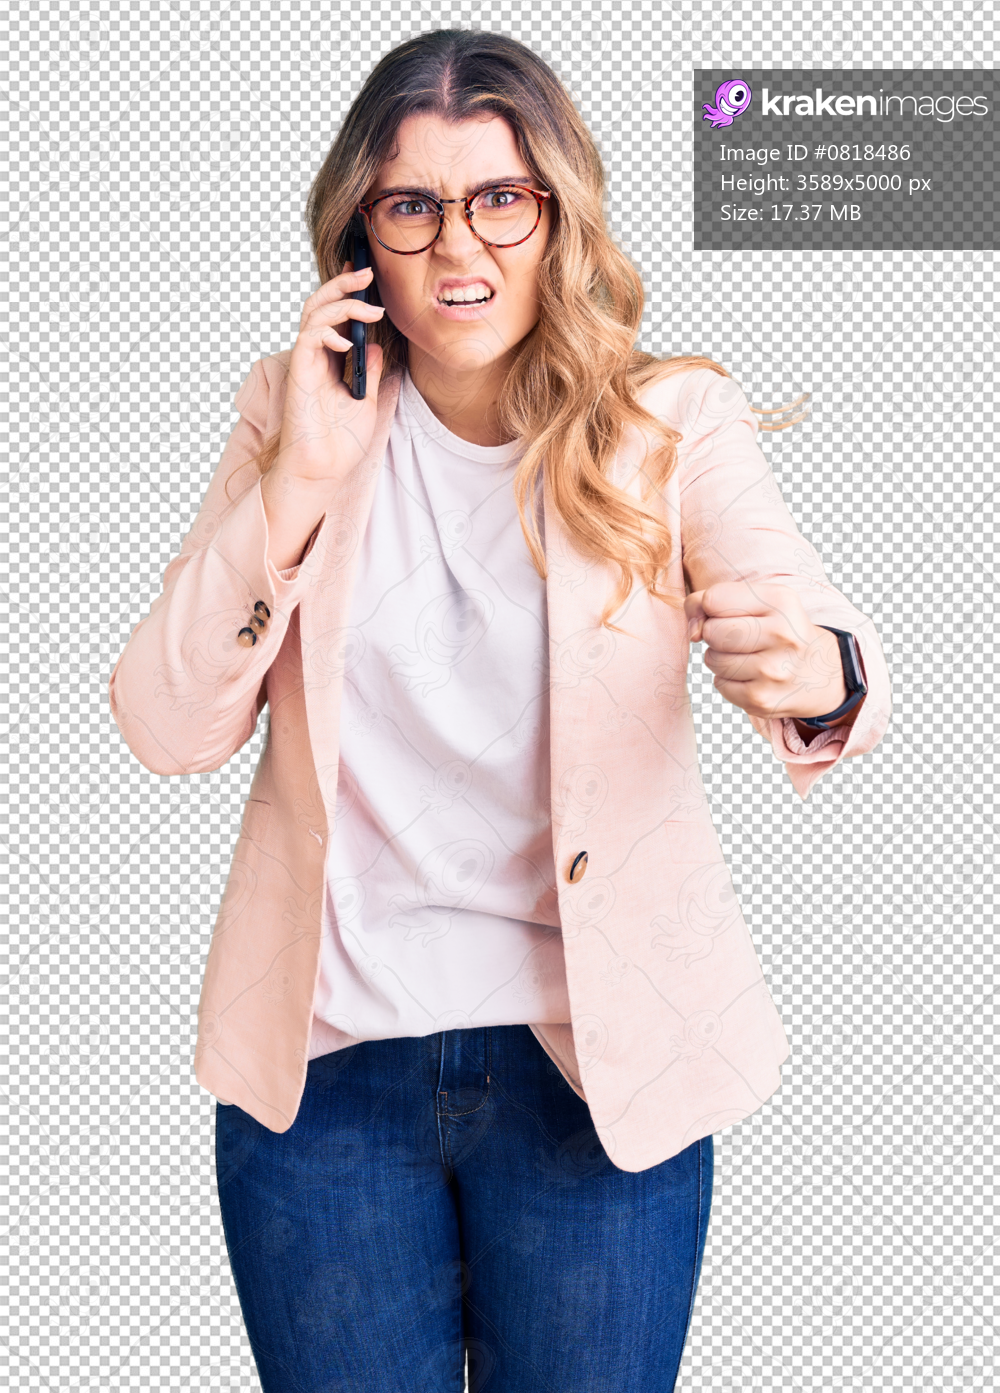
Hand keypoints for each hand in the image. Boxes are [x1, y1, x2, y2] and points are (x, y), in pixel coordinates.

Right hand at [271, 261, 387, 488]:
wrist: (325, 469)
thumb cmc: (341, 443)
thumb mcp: (366, 401)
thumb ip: (368, 371)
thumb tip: (374, 344)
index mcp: (330, 361)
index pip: (335, 317)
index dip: (347, 293)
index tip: (365, 276)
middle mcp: (316, 357)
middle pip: (321, 305)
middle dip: (342, 284)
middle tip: (365, 271)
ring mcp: (307, 363)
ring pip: (314, 313)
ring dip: (341, 302)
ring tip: (369, 306)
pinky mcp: (300, 373)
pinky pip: (309, 337)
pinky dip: (328, 332)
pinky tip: (348, 343)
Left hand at [684, 581, 849, 723]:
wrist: (822, 673)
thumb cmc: (779, 629)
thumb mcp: (758, 600)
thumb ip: (712, 601)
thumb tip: (692, 632)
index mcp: (781, 601)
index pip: (713, 599)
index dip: (707, 607)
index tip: (723, 613)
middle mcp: (782, 635)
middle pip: (711, 631)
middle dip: (714, 634)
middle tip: (738, 637)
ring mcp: (773, 671)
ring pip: (712, 659)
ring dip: (720, 658)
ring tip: (747, 656)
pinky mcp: (763, 700)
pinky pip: (719, 685)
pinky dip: (727, 680)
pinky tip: (751, 676)